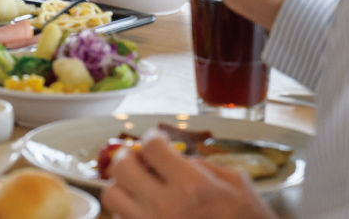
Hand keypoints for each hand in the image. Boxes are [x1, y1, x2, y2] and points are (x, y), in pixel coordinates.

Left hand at [101, 136, 275, 218]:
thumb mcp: (236, 184)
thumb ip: (202, 166)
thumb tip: (177, 158)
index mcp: (191, 186)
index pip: (151, 146)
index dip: (154, 138)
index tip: (158, 141)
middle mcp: (166, 207)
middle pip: (121, 167)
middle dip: (129, 157)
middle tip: (141, 160)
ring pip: (112, 195)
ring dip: (123, 186)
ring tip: (139, 187)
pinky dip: (127, 212)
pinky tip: (145, 210)